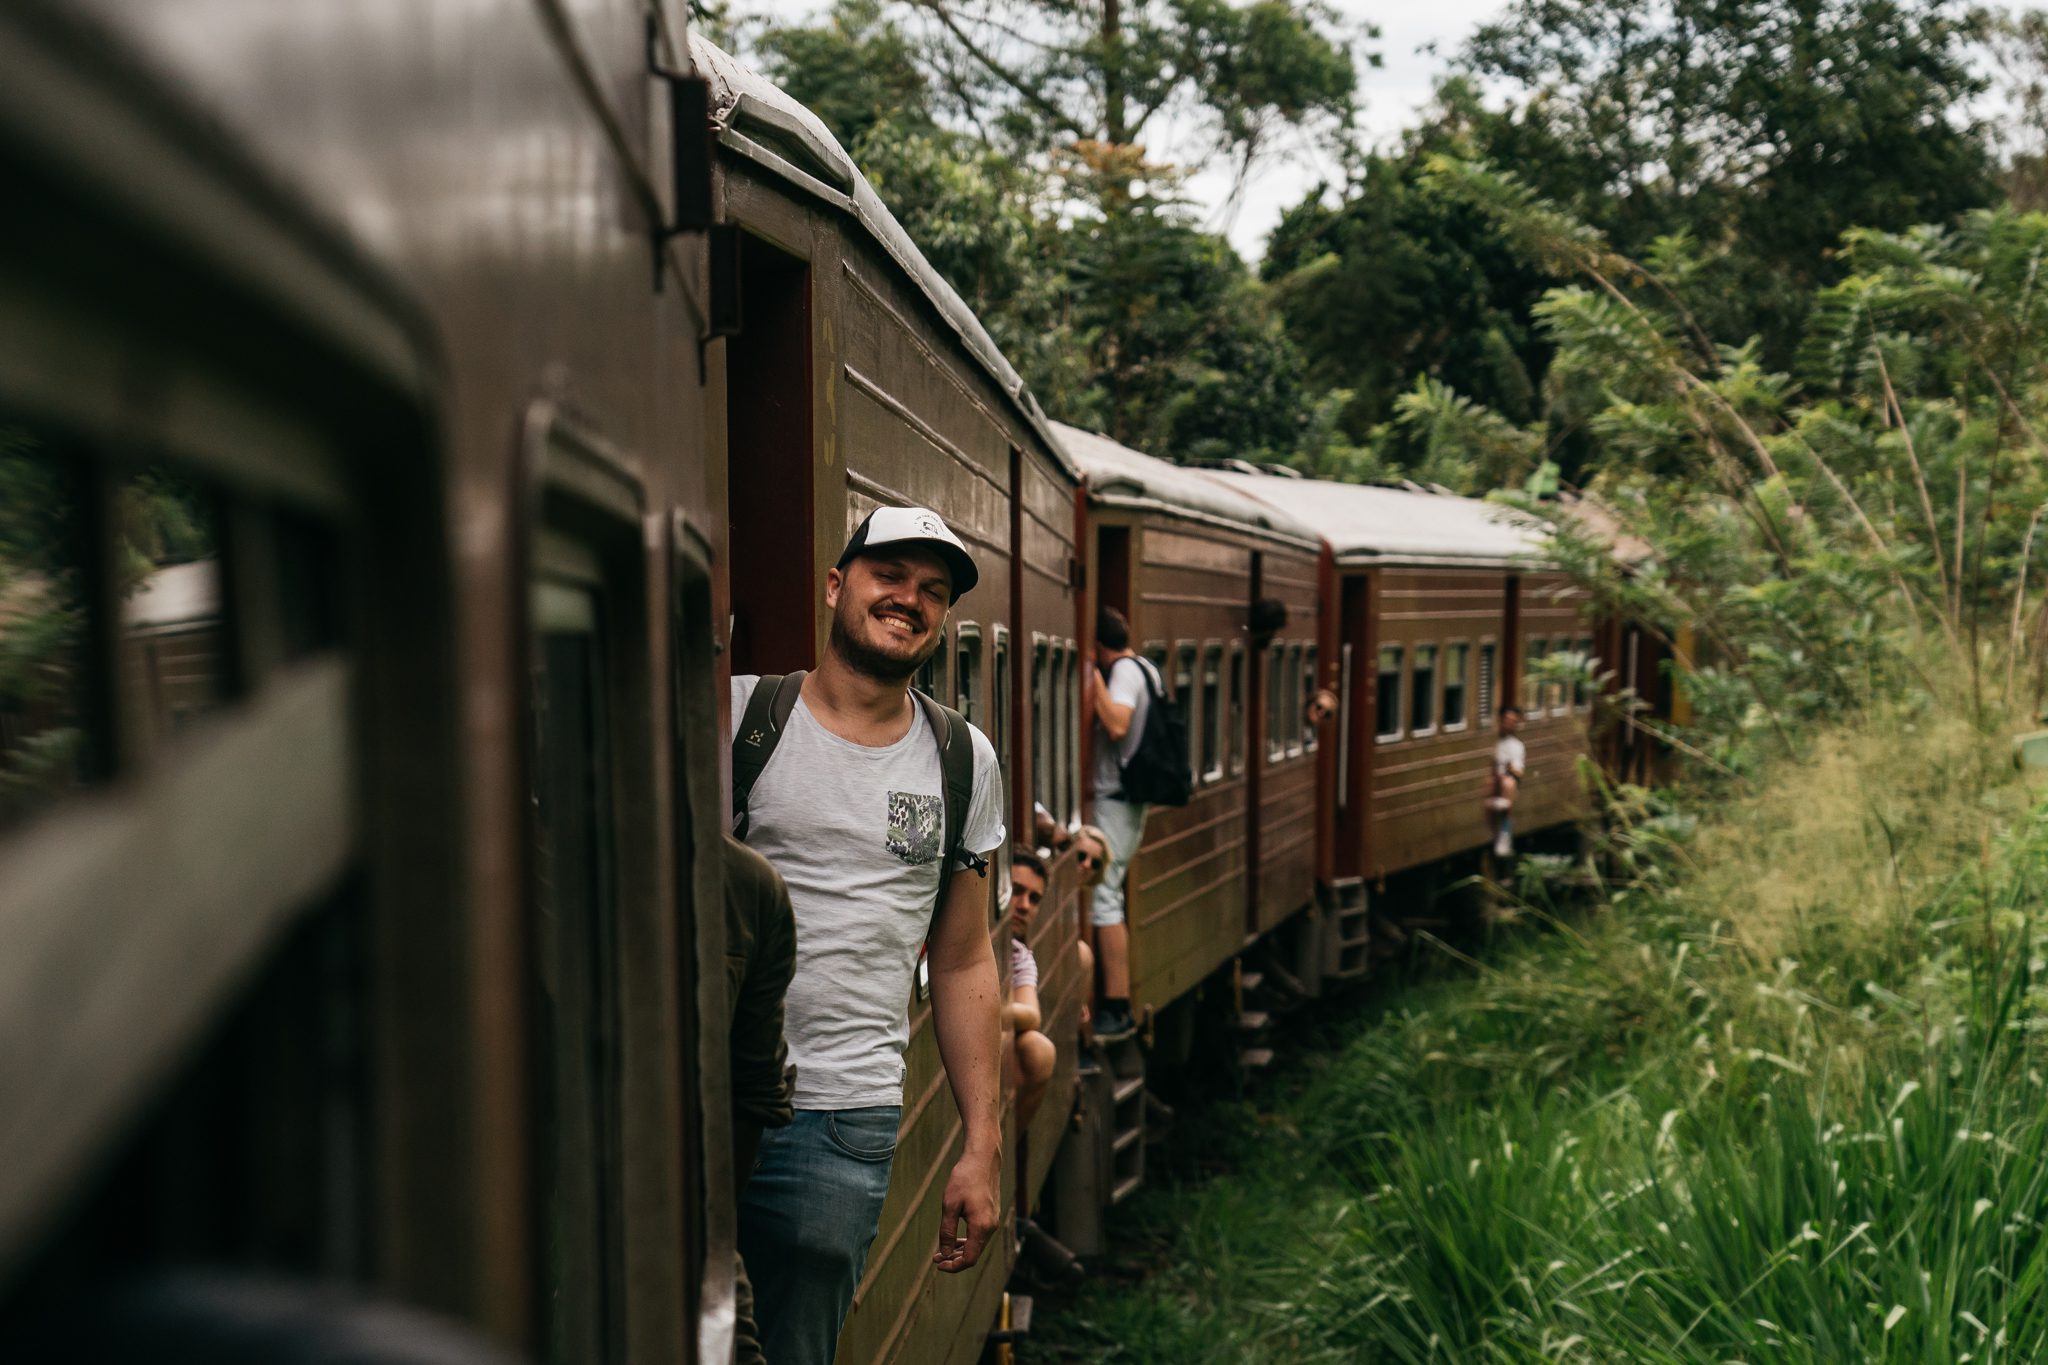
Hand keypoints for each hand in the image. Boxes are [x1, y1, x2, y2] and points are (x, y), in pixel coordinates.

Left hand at [933, 1147, 999, 1272]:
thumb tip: (944, 1253)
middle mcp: (991, 1227)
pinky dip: (967, 1240)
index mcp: (981, 1227)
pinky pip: (979, 1235)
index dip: (953, 1266)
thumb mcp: (949, 1206)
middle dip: (954, 1259)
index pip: (969, 1259)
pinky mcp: (992, 1215)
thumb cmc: (964, 1179)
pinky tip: (954, 1238)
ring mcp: (993, 1221)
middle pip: (974, 1254)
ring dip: (960, 1250)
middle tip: (936, 1259)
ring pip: (977, 1245)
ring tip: (942, 1251)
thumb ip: (947, 1232)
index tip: (938, 1265)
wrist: (982, 1159)